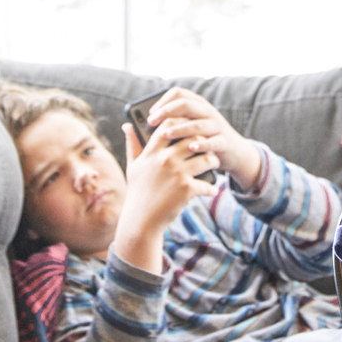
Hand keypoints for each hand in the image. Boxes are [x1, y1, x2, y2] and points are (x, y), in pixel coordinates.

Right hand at [110, 121, 218, 271]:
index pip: (171, 124)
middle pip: (194, 138)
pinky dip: (211, 188)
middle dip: (204, 141)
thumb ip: (133, 144)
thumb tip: (127, 125)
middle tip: (209, 146)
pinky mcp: (186, 188)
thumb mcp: (133, 166)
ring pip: (206, 158)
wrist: (141, 220)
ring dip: (213, 161)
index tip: (192, 126)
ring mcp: (177, 173)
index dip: (184, 121)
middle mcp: (165, 159)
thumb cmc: (138, 191)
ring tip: (213, 164)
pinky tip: (212, 190)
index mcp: (152, 151)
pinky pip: (207, 184)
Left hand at [142, 88, 262, 189]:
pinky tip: (191, 148)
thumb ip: (162, 127)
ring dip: (181, 128)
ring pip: (199, 123)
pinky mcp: (225, 141)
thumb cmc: (201, 142)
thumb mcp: (185, 130)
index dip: (163, 101)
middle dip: (167, 112)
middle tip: (152, 122)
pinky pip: (214, 140)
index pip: (179, 93)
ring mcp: (217, 126)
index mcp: (196, 105)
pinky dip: (202, 144)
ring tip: (166, 134)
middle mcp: (207, 112)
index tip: (150, 113)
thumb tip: (127, 126)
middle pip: (187, 104)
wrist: (233, 153)